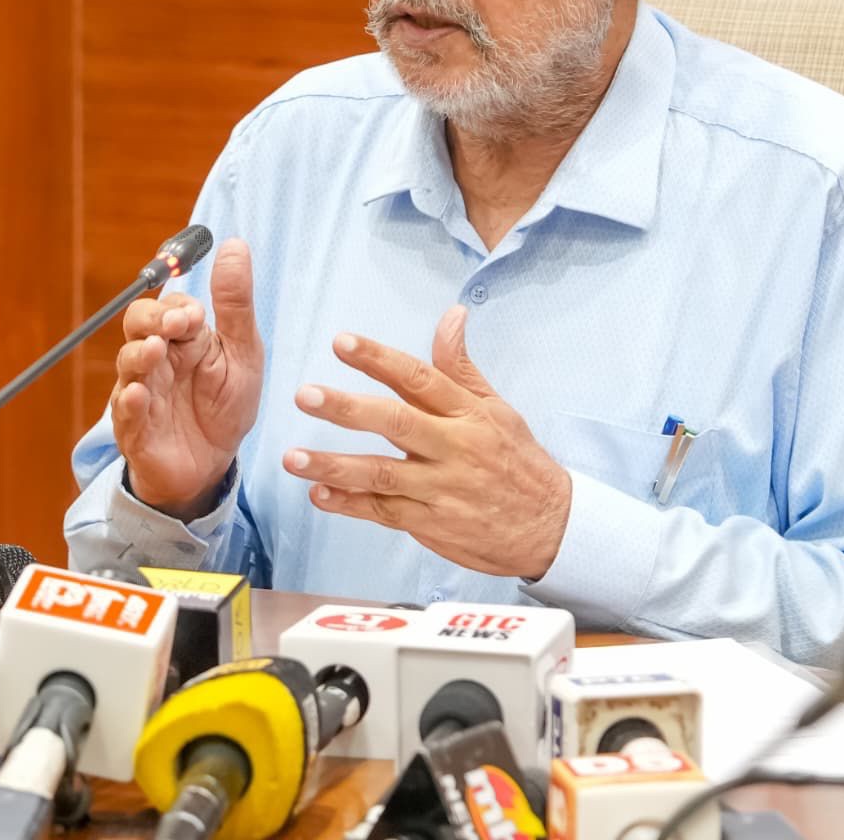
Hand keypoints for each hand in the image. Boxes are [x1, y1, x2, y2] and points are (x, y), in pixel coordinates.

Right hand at [111, 238, 263, 521]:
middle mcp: (157, 359)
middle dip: (153, 321)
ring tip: (155, 352)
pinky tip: (137, 394)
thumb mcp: (242, 352)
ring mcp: (141, 392)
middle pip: (138, 324)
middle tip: (176, 325)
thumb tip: (235, 245)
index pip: (171, 306)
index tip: (198, 313)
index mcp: (184, 337)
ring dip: (139, 355)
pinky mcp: (135, 429)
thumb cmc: (226, 403)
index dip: (180, 306)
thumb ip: (235, 303)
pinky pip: (124, 412)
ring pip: (128, 364)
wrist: (214, 463)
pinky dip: (128, 402)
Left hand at [283, 306, 571, 579]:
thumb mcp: (497, 408)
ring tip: (293, 456)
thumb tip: (451, 315)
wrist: (551, 527)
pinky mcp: (432, 524)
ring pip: (381, 473)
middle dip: (348, 409)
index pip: (419, 378)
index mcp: (468, 414)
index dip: (379, 359)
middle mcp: (453, 448)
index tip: (342, 342)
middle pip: (396, 423)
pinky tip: (319, 494)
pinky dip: (350, 505)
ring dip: (334, 465)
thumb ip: (461, 366)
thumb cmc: (518, 461)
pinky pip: (384, 512)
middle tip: (305, 395)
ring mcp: (441, 489)